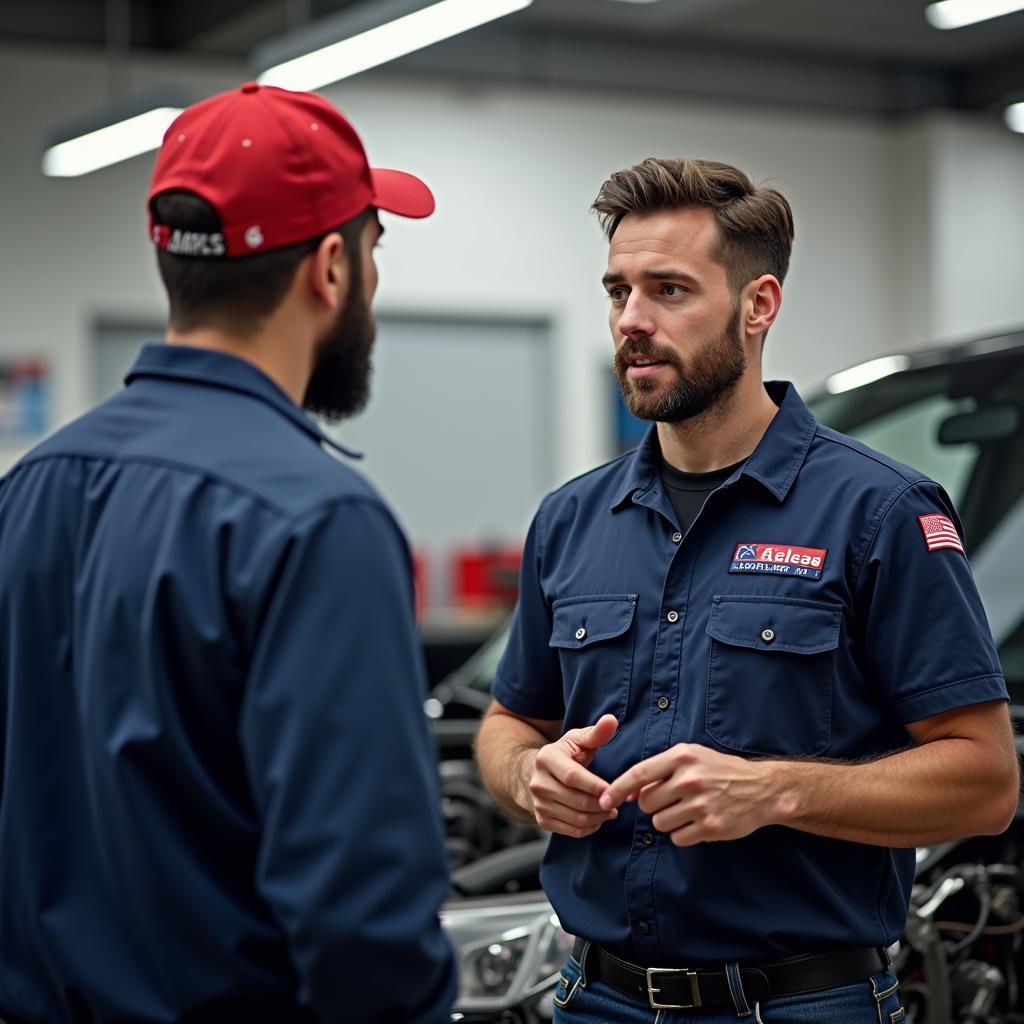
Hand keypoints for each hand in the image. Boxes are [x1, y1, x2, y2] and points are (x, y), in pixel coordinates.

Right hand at [526, 714, 619, 837]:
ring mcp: (538, 803)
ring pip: (577, 818)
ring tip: (611, 810)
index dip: (595, 785)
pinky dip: (590, 828)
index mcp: (546, 758)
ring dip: (599, 817)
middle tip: (618, 802)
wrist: (539, 774)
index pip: (572, 777)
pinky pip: (572, 831)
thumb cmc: (565, 755)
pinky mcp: (542, 820)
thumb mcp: (578, 740)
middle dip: (602, 804)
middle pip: (577, 801)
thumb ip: (597, 733)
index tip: (614, 788)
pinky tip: (598, 818)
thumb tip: (611, 720)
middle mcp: (538, 783)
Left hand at [598, 743, 776, 845]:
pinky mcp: (710, 827)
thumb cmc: (719, 770)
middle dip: (652, 805)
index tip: (603, 800)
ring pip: (659, 822)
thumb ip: (659, 771)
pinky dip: (682, 833)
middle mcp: (689, 779)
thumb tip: (628, 793)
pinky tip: (697, 822)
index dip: (617, 789)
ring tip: (687, 810)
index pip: (638, 774)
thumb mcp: (690, 758)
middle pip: (646, 803)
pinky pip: (677, 837)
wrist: (761, 789)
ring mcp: (700, 804)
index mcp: (682, 757)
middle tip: (671, 800)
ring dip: (667, 820)